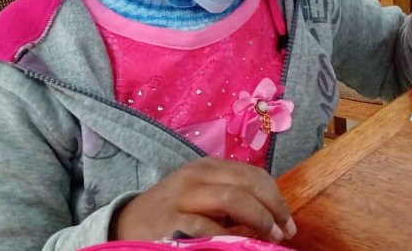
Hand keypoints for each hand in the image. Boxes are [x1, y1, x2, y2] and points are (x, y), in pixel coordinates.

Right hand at [111, 157, 295, 242]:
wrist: (124, 225)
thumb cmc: (171, 212)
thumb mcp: (202, 196)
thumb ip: (232, 198)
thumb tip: (272, 216)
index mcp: (208, 167)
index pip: (253, 175)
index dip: (276, 197)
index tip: (287, 220)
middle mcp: (196, 176)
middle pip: (248, 184)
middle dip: (273, 208)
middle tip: (284, 231)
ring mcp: (182, 197)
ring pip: (233, 199)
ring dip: (259, 219)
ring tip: (269, 237)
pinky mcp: (170, 221)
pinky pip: (208, 227)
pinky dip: (229, 236)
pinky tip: (239, 245)